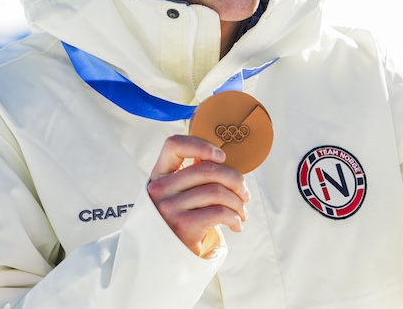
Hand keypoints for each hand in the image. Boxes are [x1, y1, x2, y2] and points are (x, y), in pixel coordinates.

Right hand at [147, 135, 249, 254]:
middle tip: (244, 193)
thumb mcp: (176, 194)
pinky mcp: (182, 226)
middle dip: (235, 180)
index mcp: (158, 175)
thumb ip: (191, 175)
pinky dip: (234, 218)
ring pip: (217, 191)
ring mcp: (169, 207)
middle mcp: (160, 189)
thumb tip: (221, 159)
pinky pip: (220, 212)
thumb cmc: (179, 220)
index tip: (221, 157)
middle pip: (207, 169)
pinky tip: (236, 224)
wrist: (166, 258)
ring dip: (238, 202)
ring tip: (242, 212)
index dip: (201, 145)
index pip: (174, 145)